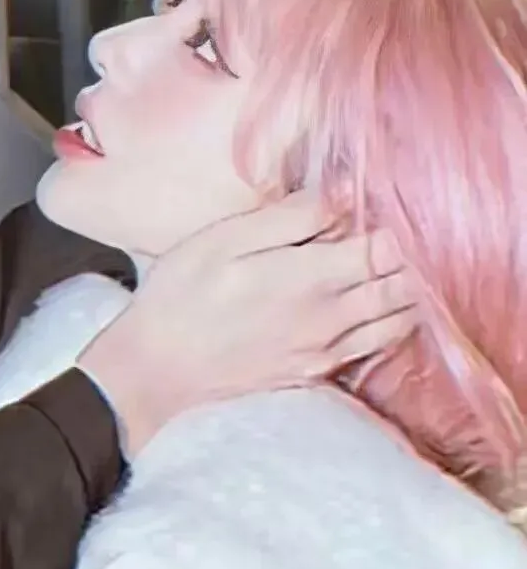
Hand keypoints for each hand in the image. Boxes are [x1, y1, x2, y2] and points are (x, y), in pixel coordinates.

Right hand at [78, 192, 417, 456]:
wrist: (156, 370)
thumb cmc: (180, 296)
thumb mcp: (222, 239)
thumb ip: (287, 217)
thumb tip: (341, 195)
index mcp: (311, 278)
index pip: (388, 247)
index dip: (398, 223)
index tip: (390, 205)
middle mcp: (330, 318)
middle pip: (403, 286)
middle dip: (412, 257)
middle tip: (403, 232)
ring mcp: (325, 351)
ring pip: (397, 321)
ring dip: (408, 292)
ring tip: (400, 265)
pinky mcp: (312, 373)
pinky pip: (373, 348)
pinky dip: (390, 325)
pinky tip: (377, 307)